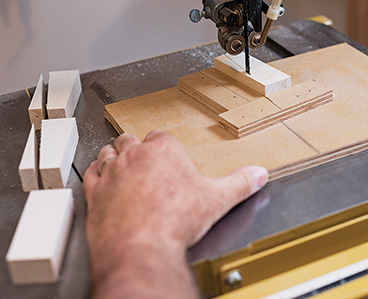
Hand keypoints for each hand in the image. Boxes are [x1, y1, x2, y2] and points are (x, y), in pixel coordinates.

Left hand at [83, 130, 267, 298]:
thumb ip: (240, 183)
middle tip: (145, 161)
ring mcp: (112, 172)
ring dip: (114, 157)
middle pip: (131, 139)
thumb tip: (258, 174)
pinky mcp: (95, 191)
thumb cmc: (175, 221)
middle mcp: (135, 155)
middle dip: (137, 147)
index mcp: (164, 150)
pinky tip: (102, 180)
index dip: (164, 146)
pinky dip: (96, 174)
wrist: (142, 246)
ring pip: (108, 152)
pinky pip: (91, 173)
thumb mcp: (217, 200)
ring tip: (123, 166)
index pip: (161, 137)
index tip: (168, 156)